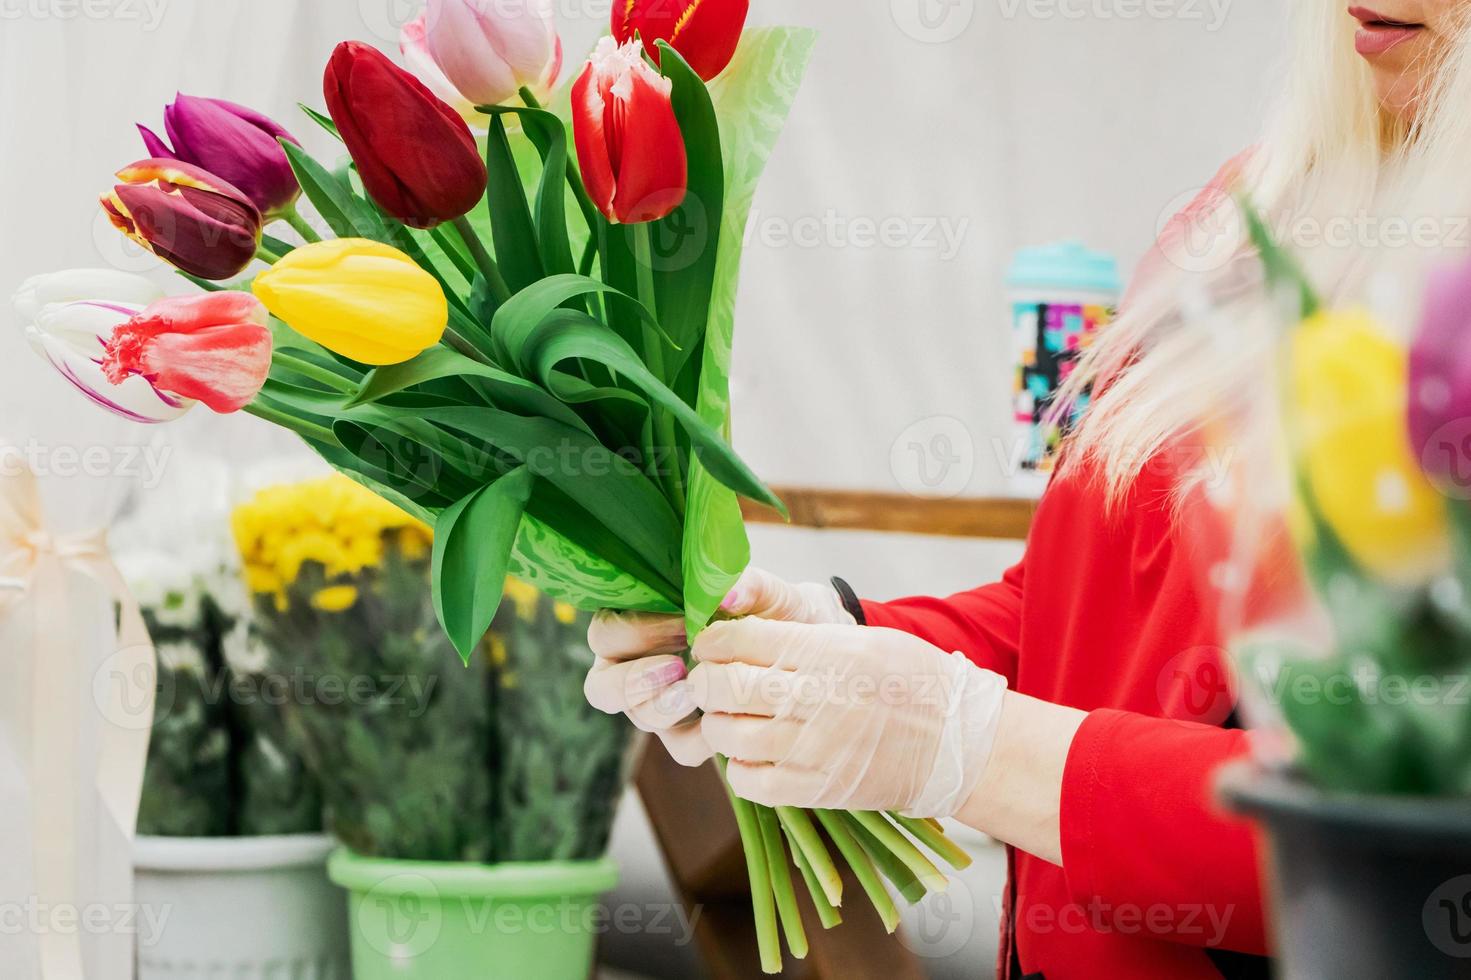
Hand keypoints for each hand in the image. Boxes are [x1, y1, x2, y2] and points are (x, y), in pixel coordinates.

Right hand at [583, 568, 855, 765]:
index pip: (607, 633)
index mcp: (644, 620)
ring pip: (639, 718)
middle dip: (633, 681)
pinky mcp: (691, 735)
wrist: (819, 654)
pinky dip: (702, 737)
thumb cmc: (784, 614)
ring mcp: (662, 704)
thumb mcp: (778, 594)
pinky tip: (728, 718)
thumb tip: (728, 592)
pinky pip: (682, 748)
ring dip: (664, 708)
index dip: (634, 632)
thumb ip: (754, 586)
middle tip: (677, 668)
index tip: (682, 624)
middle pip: (601, 686)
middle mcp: (640, 665)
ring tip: (697, 693)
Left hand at [687, 619, 1007, 816]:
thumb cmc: (909, 680)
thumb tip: (738, 639)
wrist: (957, 740)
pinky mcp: (815, 788)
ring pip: (728, 735)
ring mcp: (812, 747)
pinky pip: (749, 781)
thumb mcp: (858, 640)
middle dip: (704, 682)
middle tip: (706, 682)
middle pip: (723, 686)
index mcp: (823, 652)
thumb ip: (797, 640)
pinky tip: (749, 756)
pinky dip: (738, 768)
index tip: (709, 646)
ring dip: (717, 725)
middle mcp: (812, 697)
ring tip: (727, 718)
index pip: (739, 639)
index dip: (712, 641)